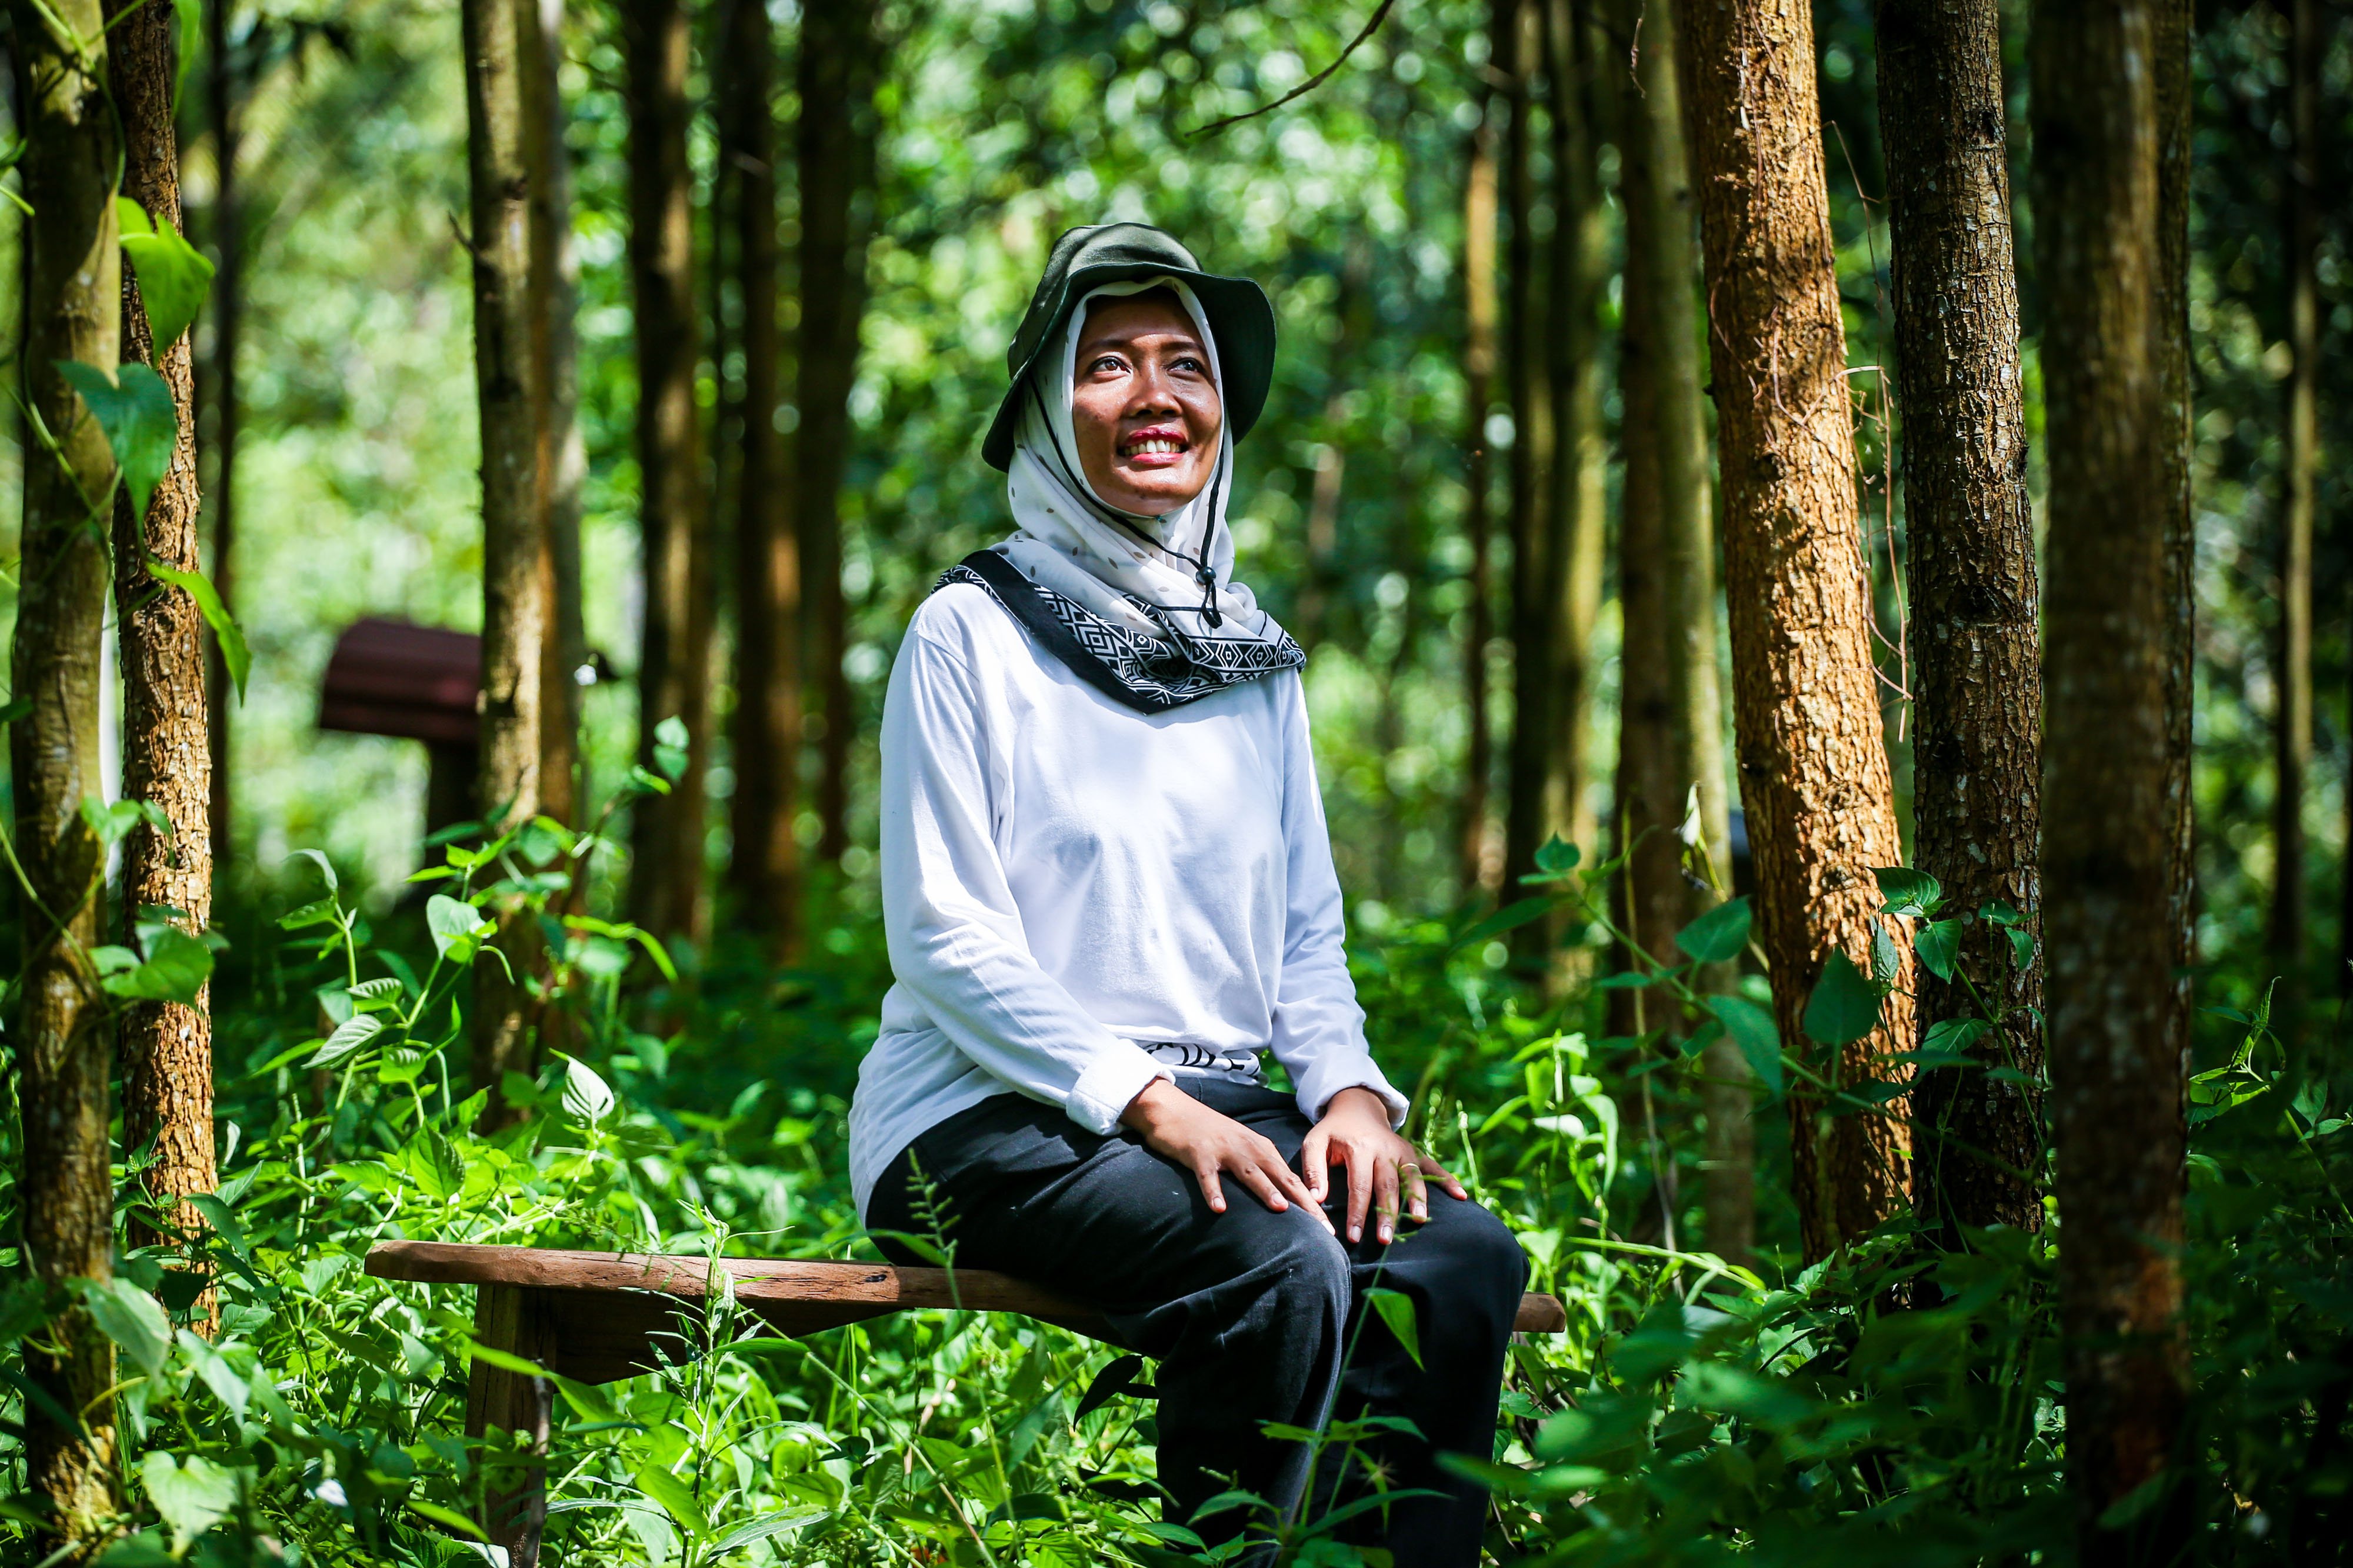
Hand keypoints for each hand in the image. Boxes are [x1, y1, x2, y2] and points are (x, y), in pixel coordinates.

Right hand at [1121, 1078, 1332, 1233]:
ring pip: (1249, 1172)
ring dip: (1265, 1189)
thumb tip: (1283, 1194)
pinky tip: (1218, 1209)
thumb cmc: (1210, 1133)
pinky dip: (1213, 1190)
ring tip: (1281, 1208)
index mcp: (1260, 1148)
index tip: (1327, 1227)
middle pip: (1279, 1176)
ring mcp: (1224, 1150)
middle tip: (1320, 1226)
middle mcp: (1247, 1148)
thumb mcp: (1241, 1146)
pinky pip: (1207, 1175)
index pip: (1291, 1178)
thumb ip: (1261, 1166)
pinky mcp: (1199, 1153)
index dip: (1311, 1202)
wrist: (1174, 1110)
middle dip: (1302, 1201)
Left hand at [1301, 1086, 1467, 1244]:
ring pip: (1412, 1178)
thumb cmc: (1333, 1131)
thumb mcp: (1314, 1142)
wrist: (1357, 1107)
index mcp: (1360, 1147)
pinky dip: (1447, 1180)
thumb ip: (1313, 1169)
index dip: (1357, 1212)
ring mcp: (1402, 1150)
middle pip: (1388, 1185)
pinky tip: (1461, 1196)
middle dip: (1388, 1213)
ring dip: (1417, 1199)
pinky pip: (1432, 1167)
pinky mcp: (1413, 1152)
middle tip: (1386, 1239)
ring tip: (1419, 1221)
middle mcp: (1385, 1149)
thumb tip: (1316, 1199)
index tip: (1354, 1237)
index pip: (1359, 1185)